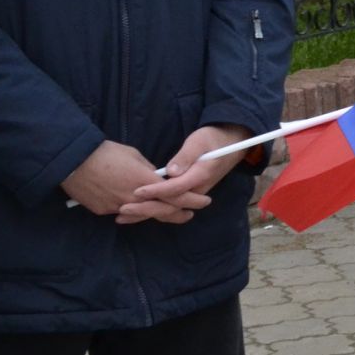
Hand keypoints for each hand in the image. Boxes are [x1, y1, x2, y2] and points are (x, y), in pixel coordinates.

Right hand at [62, 141, 199, 220]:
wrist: (74, 161)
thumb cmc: (106, 152)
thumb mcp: (134, 156)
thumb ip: (148, 170)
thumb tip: (155, 177)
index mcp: (146, 182)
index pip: (176, 196)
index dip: (192, 200)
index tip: (204, 201)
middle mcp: (135, 199)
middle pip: (162, 211)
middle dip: (179, 214)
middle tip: (189, 215)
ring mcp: (118, 207)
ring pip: (142, 214)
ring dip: (155, 214)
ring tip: (165, 213)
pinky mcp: (103, 211)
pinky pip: (121, 212)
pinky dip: (130, 211)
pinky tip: (134, 209)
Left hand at [122, 124, 253, 223]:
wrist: (231, 143)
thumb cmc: (212, 139)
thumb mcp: (199, 142)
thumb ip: (186, 156)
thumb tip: (172, 171)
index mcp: (200, 176)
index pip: (175, 188)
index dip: (155, 191)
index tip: (136, 191)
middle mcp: (197, 189)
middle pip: (170, 205)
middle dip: (145, 208)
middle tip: (122, 209)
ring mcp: (193, 193)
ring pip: (169, 208)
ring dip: (146, 212)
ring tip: (122, 216)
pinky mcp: (188, 192)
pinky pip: (170, 204)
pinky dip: (152, 209)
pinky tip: (136, 211)